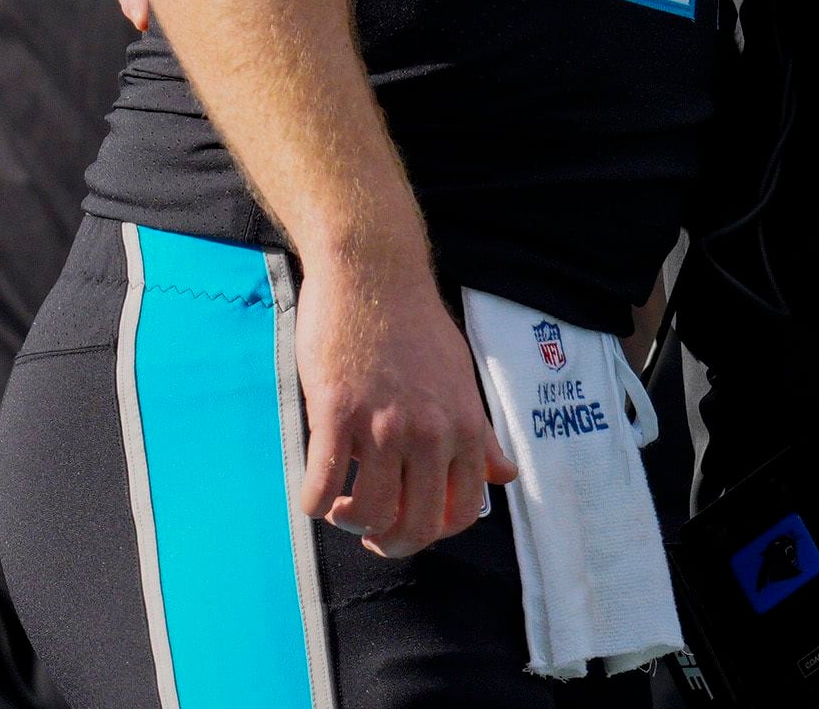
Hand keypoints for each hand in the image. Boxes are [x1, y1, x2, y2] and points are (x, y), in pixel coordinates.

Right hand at [294, 245, 513, 558]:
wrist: (374, 274)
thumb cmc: (415, 326)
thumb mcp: (461, 378)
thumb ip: (481, 434)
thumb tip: (505, 475)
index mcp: (465, 427)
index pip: (460, 512)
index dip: (432, 532)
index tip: (409, 522)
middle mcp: (430, 433)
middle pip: (414, 526)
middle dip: (389, 543)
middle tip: (370, 530)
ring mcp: (383, 425)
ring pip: (366, 513)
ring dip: (348, 521)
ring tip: (341, 504)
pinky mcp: (337, 414)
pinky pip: (320, 487)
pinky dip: (312, 503)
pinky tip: (314, 490)